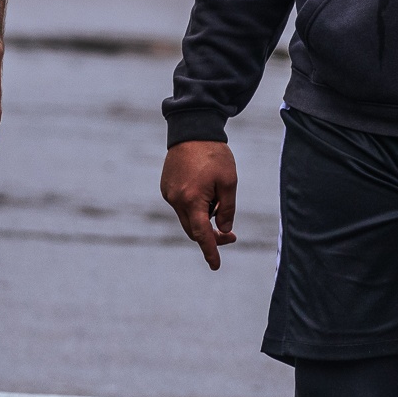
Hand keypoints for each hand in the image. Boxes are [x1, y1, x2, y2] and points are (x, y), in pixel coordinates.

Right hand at [161, 140, 237, 269]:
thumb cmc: (214, 155)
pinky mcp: (166, 187)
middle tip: (231, 234)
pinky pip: (182, 205)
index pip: (201, 234)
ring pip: (188, 217)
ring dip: (203, 216)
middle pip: (193, 229)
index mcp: (192, 200)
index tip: (215, 266)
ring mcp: (169, 194)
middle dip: (211, 234)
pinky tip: (204, 187)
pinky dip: (194, 206)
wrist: (192, 130)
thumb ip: (227, 209)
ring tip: (217, 194)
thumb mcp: (229, 182)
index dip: (210, 251)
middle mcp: (176, 200)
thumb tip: (223, 229)